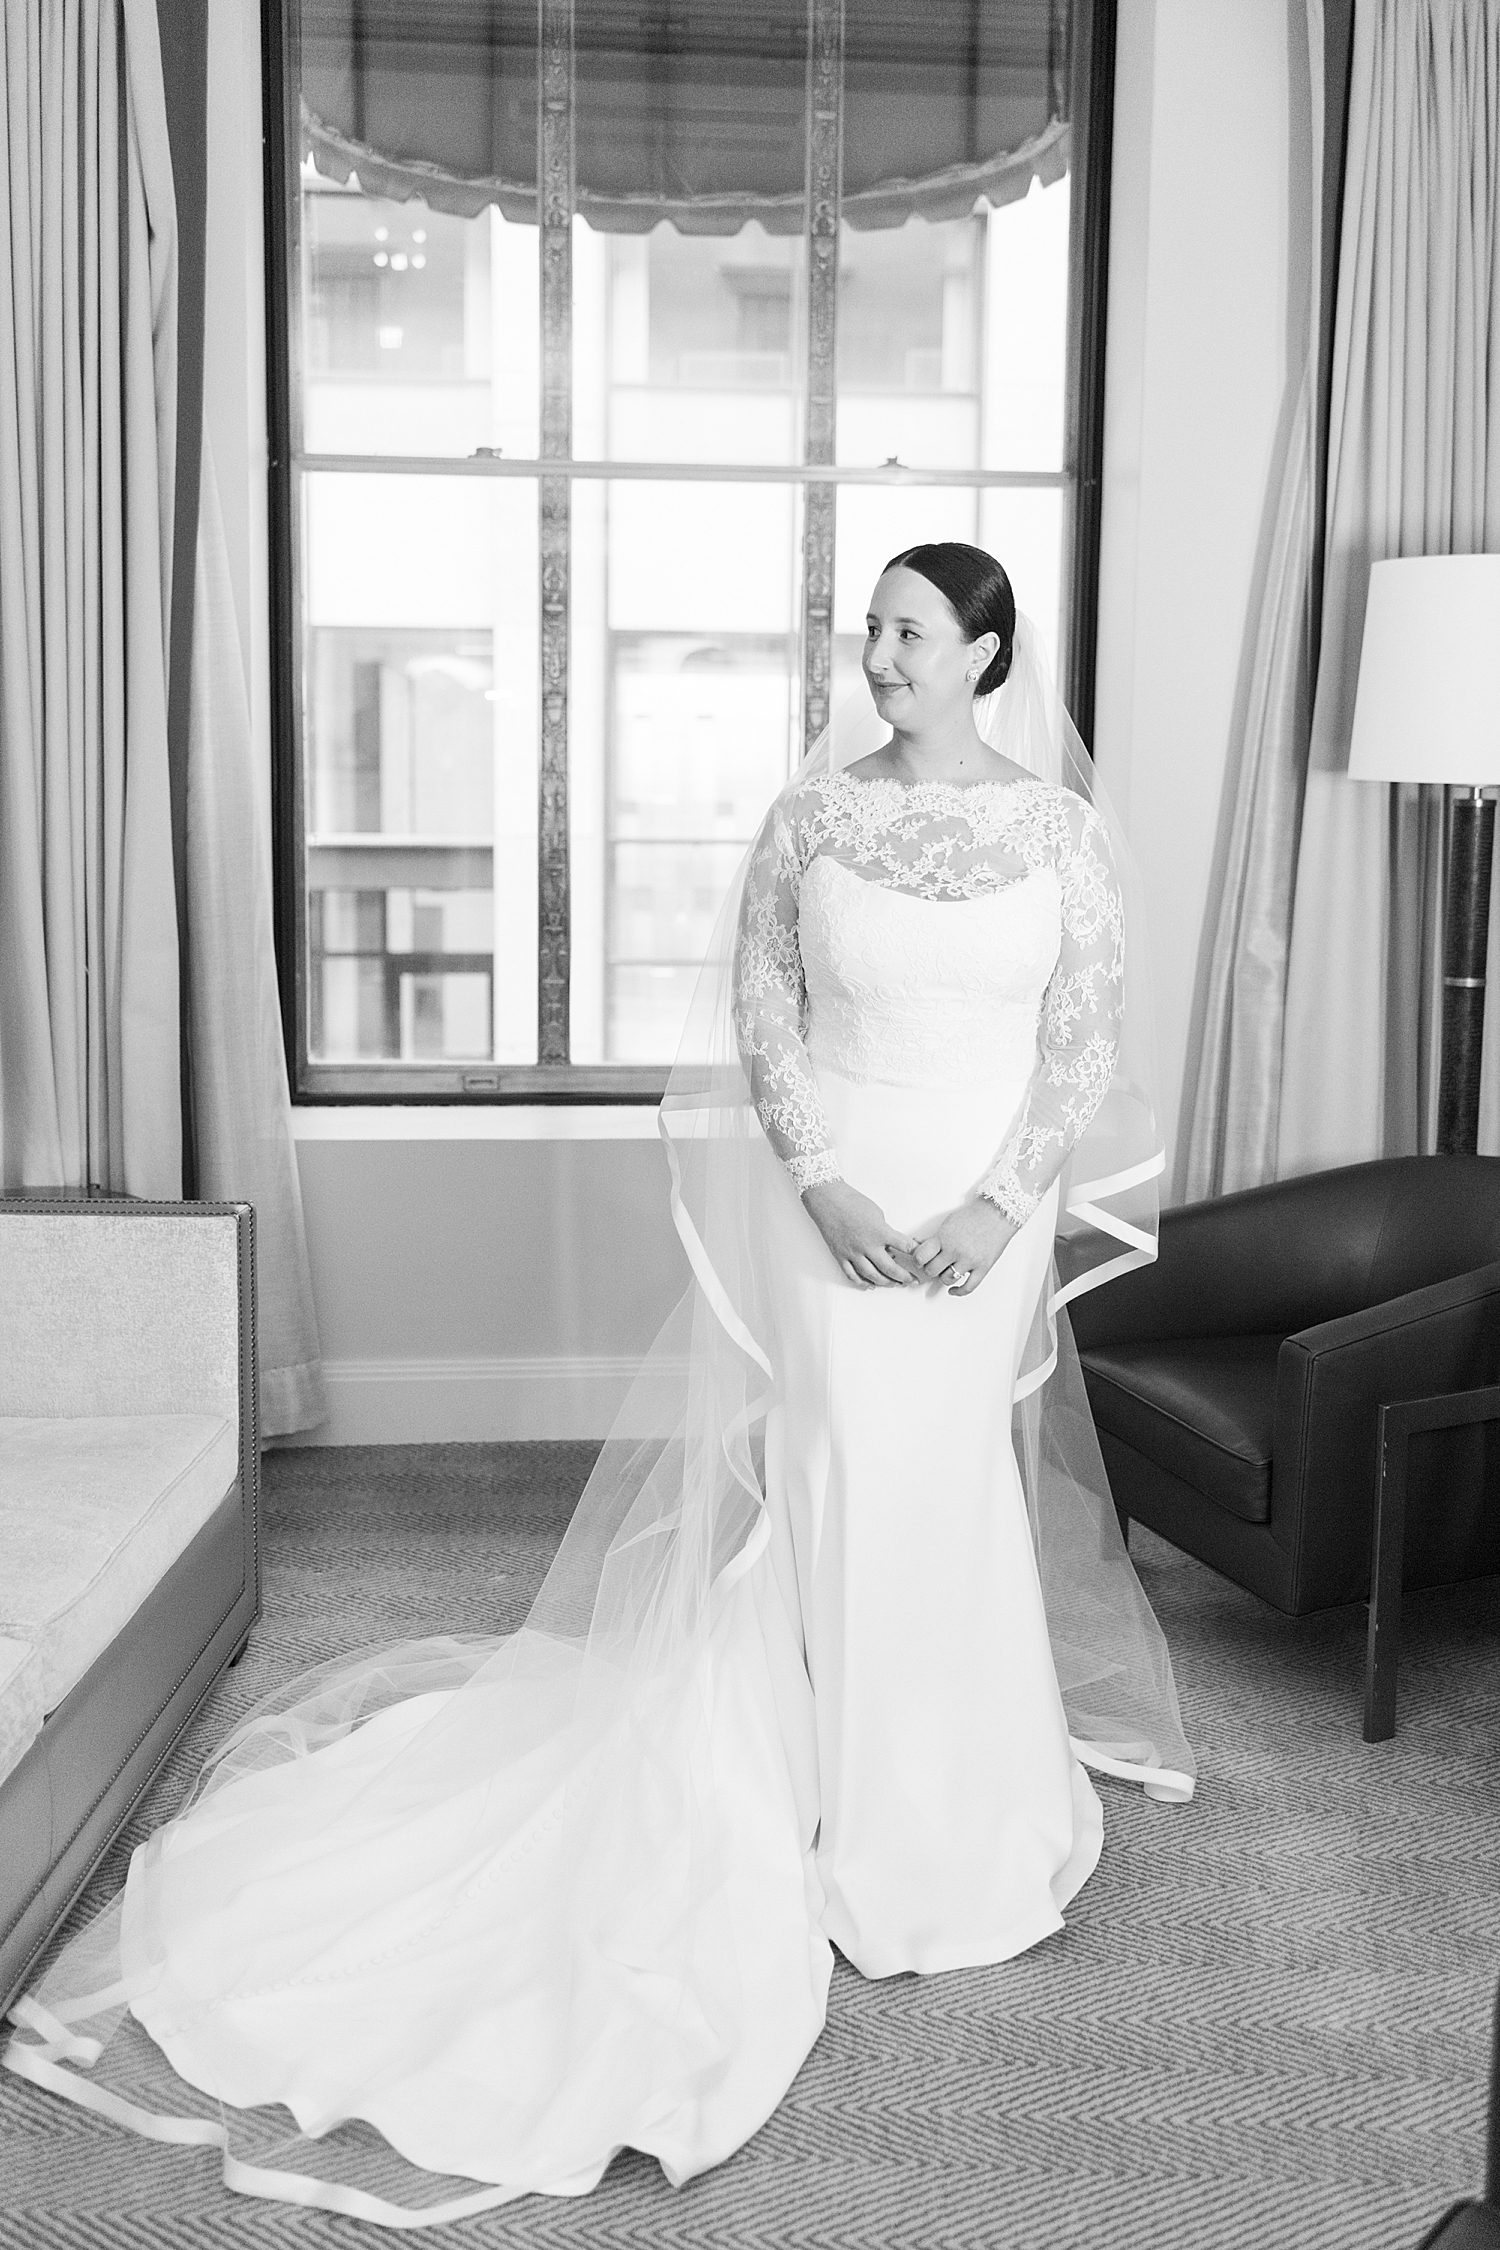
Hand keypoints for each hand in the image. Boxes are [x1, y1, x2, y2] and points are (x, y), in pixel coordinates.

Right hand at [801, 1180, 918, 1287]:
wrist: (828, 1201)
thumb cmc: (853, 1203)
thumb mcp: (877, 1213)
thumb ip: (885, 1231)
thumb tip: (891, 1245)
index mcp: (880, 1232)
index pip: (904, 1246)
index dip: (916, 1254)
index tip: (921, 1259)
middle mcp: (867, 1245)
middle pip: (890, 1268)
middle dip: (904, 1277)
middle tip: (912, 1281)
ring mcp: (853, 1253)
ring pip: (872, 1276)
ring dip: (886, 1282)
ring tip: (895, 1284)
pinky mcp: (841, 1256)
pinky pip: (852, 1275)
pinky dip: (862, 1283)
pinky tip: (871, 1286)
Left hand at [910, 1199, 1016, 1297]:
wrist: (998, 1214)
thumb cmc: (974, 1216)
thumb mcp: (948, 1223)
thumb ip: (933, 1237)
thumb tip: (918, 1244)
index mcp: (944, 1238)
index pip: (921, 1256)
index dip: (917, 1260)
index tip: (920, 1261)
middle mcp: (955, 1250)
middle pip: (932, 1270)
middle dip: (930, 1268)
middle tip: (934, 1264)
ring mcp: (970, 1260)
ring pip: (947, 1279)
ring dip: (944, 1277)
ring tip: (947, 1270)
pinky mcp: (983, 1268)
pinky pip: (968, 1287)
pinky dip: (958, 1291)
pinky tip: (953, 1290)